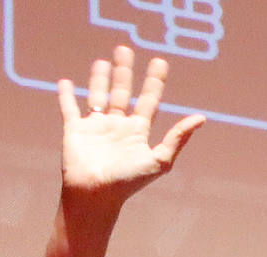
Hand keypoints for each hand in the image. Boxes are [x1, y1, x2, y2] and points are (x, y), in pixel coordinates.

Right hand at [58, 46, 203, 206]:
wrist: (95, 196)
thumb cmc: (127, 183)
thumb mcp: (159, 161)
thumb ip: (178, 139)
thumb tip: (201, 118)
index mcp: (137, 134)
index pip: (148, 101)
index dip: (155, 82)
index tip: (160, 62)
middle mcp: (117, 128)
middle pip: (122, 93)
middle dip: (124, 72)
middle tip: (125, 50)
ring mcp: (95, 129)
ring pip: (98, 96)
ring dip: (99, 79)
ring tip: (102, 61)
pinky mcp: (74, 131)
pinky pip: (69, 109)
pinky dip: (66, 96)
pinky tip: (65, 82)